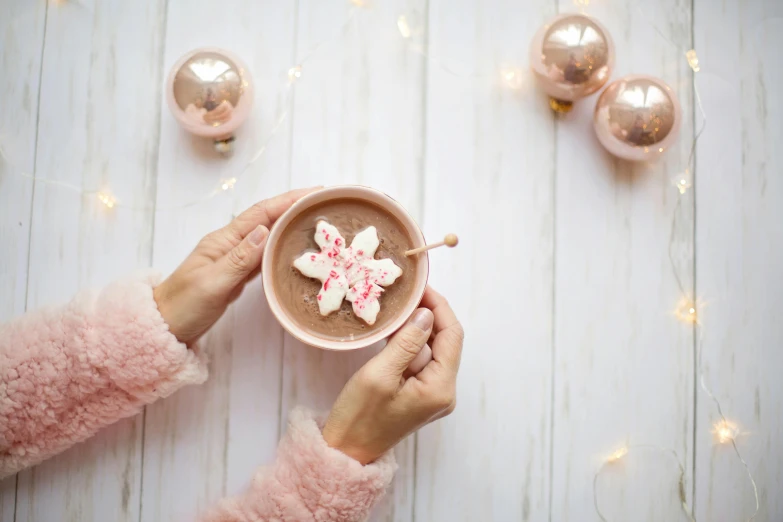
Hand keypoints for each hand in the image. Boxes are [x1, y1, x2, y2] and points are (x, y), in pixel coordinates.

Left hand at [153, 187, 318, 345]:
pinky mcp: (237, 274)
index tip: (314, 193)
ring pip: (268, 234)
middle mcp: (231, 244)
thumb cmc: (184, 305)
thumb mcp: (212, 283)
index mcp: (224, 240)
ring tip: (316, 219)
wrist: (164, 327)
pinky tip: (295, 247)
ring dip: (290, 224)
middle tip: (324, 203)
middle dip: (294, 207)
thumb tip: (265, 230)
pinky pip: (264, 254)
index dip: (288, 200)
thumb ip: (239, 259)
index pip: (261, 213)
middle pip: (267, 218)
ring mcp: (234, 258)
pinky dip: (282, 246)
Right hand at [322, 287, 463, 463]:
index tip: (420, 287)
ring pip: (430, 349)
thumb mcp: (379, 374)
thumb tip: (426, 314)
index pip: (452, 335)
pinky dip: (407, 346)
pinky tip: (391, 334)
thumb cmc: (358, 417)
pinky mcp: (418, 395)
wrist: (345, 452)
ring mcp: (432, 394)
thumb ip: (406, 342)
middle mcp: (444, 391)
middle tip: (404, 295)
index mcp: (441, 388)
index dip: (439, 307)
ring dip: (414, 330)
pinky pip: (419, 362)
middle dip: (426, 316)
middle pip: (444, 341)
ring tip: (393, 311)